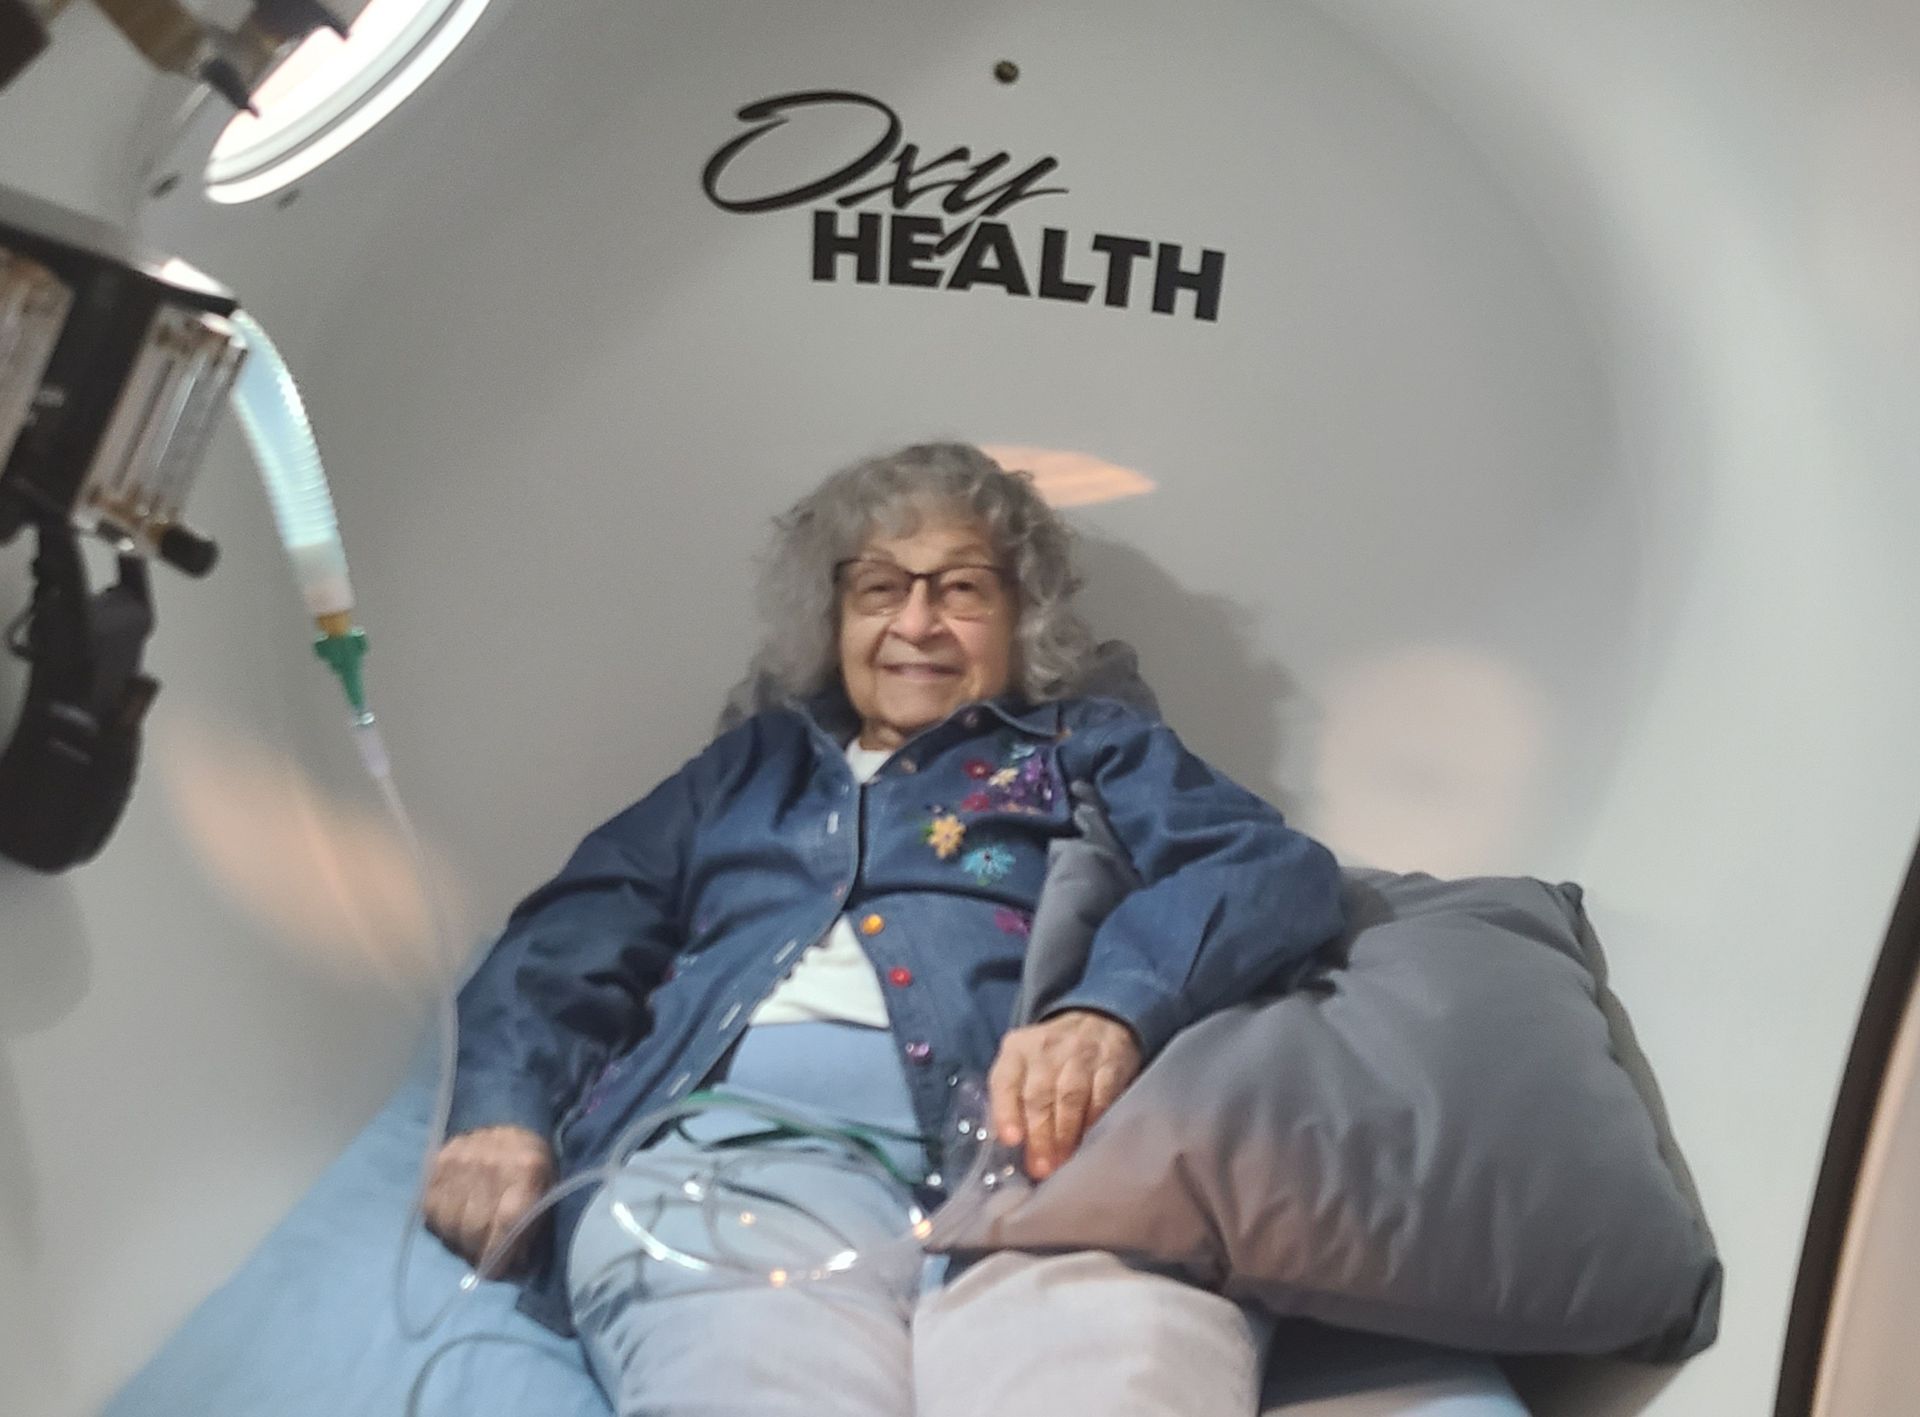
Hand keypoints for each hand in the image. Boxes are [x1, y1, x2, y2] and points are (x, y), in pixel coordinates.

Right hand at [423, 1124, 554, 1275]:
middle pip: (474, 1230)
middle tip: (485, 1258)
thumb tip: (516, 1266)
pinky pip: (432, 1213)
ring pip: (450, 1225)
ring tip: (472, 1239)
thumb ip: (534, 1225)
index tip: (496, 1272)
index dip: (499, 1255)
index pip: (506, 1224)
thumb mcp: (547, 1187)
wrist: (504, 1113)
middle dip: (479, 1253)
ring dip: (460, 1242)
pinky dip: (444, 1225)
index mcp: (526, 1170)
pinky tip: (456, 1220)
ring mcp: (458, 1163)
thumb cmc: (530, 1160)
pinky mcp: (436, 1164)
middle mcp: (489, 1165)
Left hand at [988, 1009, 1142, 1179]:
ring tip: (1062, 1161)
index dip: (1006, 1111)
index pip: (1005, 1080)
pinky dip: (1094, 1121)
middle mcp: (1045, 1048)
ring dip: (1065, 1133)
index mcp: (1017, 1049)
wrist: (1097, 1021)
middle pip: (1039, 1093)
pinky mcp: (1110, 1064)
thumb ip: (1012, 1099)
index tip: (1011, 1140)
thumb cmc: (1051, 1057)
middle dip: (1039, 1134)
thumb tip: (1012, 1148)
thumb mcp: (1023, 1066)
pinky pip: (1101, 1096)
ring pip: (1069, 1096)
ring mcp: (1080, 1054)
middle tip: (1041, 1168)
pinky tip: (1089, 1141)